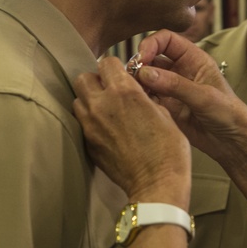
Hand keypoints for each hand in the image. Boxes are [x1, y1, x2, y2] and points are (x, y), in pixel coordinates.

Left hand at [73, 57, 190, 206]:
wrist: (157, 184)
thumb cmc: (168, 150)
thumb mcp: (164, 113)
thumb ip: (144, 97)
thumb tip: (137, 93)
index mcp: (124, 91)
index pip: (107, 63)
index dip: (116, 68)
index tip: (122, 76)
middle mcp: (101, 105)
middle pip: (83, 78)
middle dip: (96, 81)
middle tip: (110, 91)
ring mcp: (90, 126)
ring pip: (78, 101)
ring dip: (89, 101)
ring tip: (106, 110)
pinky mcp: (88, 144)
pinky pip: (81, 123)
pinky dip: (90, 121)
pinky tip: (107, 129)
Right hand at [130, 31, 246, 167]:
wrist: (232, 142)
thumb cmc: (228, 113)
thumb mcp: (204, 96)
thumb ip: (175, 84)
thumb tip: (145, 73)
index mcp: (193, 58)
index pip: (166, 39)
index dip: (150, 43)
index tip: (142, 57)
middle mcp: (179, 70)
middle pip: (151, 57)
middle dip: (139, 64)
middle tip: (131, 76)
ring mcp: (170, 89)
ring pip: (145, 78)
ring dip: (136, 82)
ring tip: (132, 91)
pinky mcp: (165, 107)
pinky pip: (146, 97)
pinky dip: (139, 98)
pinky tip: (139, 104)